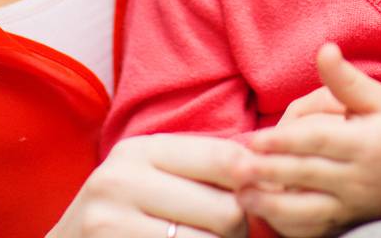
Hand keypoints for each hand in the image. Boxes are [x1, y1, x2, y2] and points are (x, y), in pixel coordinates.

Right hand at [48, 134, 249, 237]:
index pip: (225, 157)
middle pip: (226, 209)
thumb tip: (269, 168)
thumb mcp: (152, 178)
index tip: (259, 199)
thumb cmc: (122, 216)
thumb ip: (200, 168)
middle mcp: (121, 180)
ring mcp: (111, 223)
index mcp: (139, 150)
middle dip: (240, 230)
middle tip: (230, 236)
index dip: (255, 183)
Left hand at [233, 44, 380, 237]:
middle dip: (269, 172)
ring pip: (307, 213)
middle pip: (307, 175)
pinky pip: (312, 232)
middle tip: (237, 166)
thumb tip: (324, 49)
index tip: (255, 139)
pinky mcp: (344, 224)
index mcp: (365, 145)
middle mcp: (357, 179)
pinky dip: (286, 227)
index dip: (285, 141)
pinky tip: (262, 215)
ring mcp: (350, 207)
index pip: (319, 142)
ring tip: (242, 195)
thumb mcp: (377, 99)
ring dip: (271, 206)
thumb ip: (345, 79)